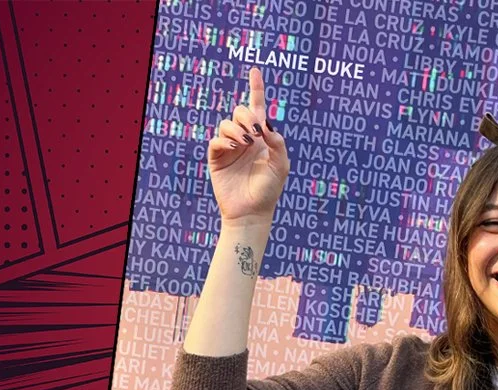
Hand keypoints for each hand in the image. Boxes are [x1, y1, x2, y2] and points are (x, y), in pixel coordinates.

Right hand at [207, 67, 289, 226]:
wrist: (252, 211)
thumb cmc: (269, 190)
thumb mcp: (281, 165)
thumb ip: (277, 142)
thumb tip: (265, 124)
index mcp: (262, 138)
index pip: (258, 108)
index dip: (256, 89)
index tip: (255, 71)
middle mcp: (245, 139)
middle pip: (240, 111)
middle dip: (246, 115)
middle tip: (254, 132)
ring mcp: (230, 148)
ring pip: (226, 124)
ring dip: (236, 129)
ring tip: (245, 143)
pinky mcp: (217, 158)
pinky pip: (216, 141)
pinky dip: (225, 140)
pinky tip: (235, 147)